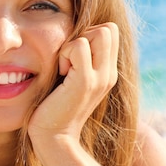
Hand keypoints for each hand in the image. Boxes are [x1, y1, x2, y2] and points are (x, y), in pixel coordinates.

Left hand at [28, 22, 118, 142]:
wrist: (54, 137)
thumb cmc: (54, 107)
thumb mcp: (71, 80)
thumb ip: (78, 61)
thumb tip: (74, 38)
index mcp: (107, 72)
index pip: (110, 31)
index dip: (88, 35)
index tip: (72, 57)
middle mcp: (109, 74)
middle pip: (109, 28)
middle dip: (84, 35)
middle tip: (68, 60)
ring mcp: (100, 78)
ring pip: (99, 32)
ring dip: (74, 44)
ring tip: (64, 68)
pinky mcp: (85, 81)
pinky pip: (80, 46)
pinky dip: (65, 53)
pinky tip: (60, 73)